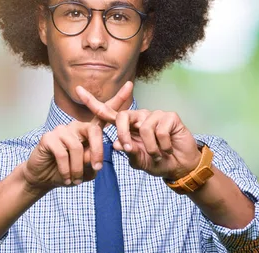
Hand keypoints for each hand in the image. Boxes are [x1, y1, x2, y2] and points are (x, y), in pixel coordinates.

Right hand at [22, 81, 132, 192]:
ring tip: (76, 179)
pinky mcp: (49, 137)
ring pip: (77, 147)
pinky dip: (66, 169)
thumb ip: (95, 161)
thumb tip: (95, 157)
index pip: (104, 114)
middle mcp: (76, 126)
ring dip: (78, 168)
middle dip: (98, 152)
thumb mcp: (88, 169)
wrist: (44, 178)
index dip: (117, 99)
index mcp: (88, 130)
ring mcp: (61, 129)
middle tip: (98, 168)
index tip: (130, 85)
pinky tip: (65, 178)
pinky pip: (63, 153)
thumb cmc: (69, 172)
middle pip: (95, 132)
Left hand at [76, 87, 200, 180]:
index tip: (78, 91)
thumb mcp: (140, 161)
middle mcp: (140, 117)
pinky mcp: (170, 116)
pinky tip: (168, 148)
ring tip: (158, 153)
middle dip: (124, 134)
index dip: (93, 103)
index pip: (108, 113)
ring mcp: (155, 115)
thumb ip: (129, 153)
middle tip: (130, 149)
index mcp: (128, 126)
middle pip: (122, 117)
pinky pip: (159, 131)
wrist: (180, 167)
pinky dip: (162, 146)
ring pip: (144, 128)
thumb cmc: (159, 163)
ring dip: (151, 148)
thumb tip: (116, 144)